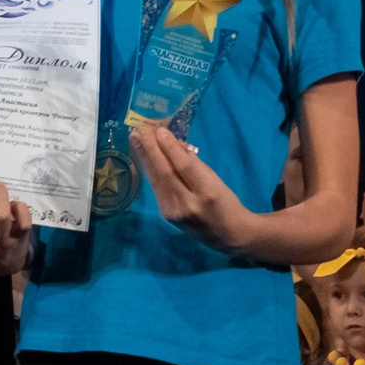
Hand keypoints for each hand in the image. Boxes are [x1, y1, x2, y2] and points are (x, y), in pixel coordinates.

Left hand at [131, 124, 251, 249]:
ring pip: (157, 180)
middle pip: (166, 173)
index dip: (171, 148)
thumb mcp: (216, 179)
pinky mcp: (166, 216)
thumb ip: (194, 163)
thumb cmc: (225, 202)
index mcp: (208, 192)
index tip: (160, 130)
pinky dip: (150, 171)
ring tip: (136, 139)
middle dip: (152, 149)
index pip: (185, 167)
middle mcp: (189, 204)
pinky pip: (157, 189)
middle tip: (141, 129)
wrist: (228, 234)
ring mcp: (175, 213)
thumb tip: (173, 143)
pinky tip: (144, 158)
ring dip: (145, 158)